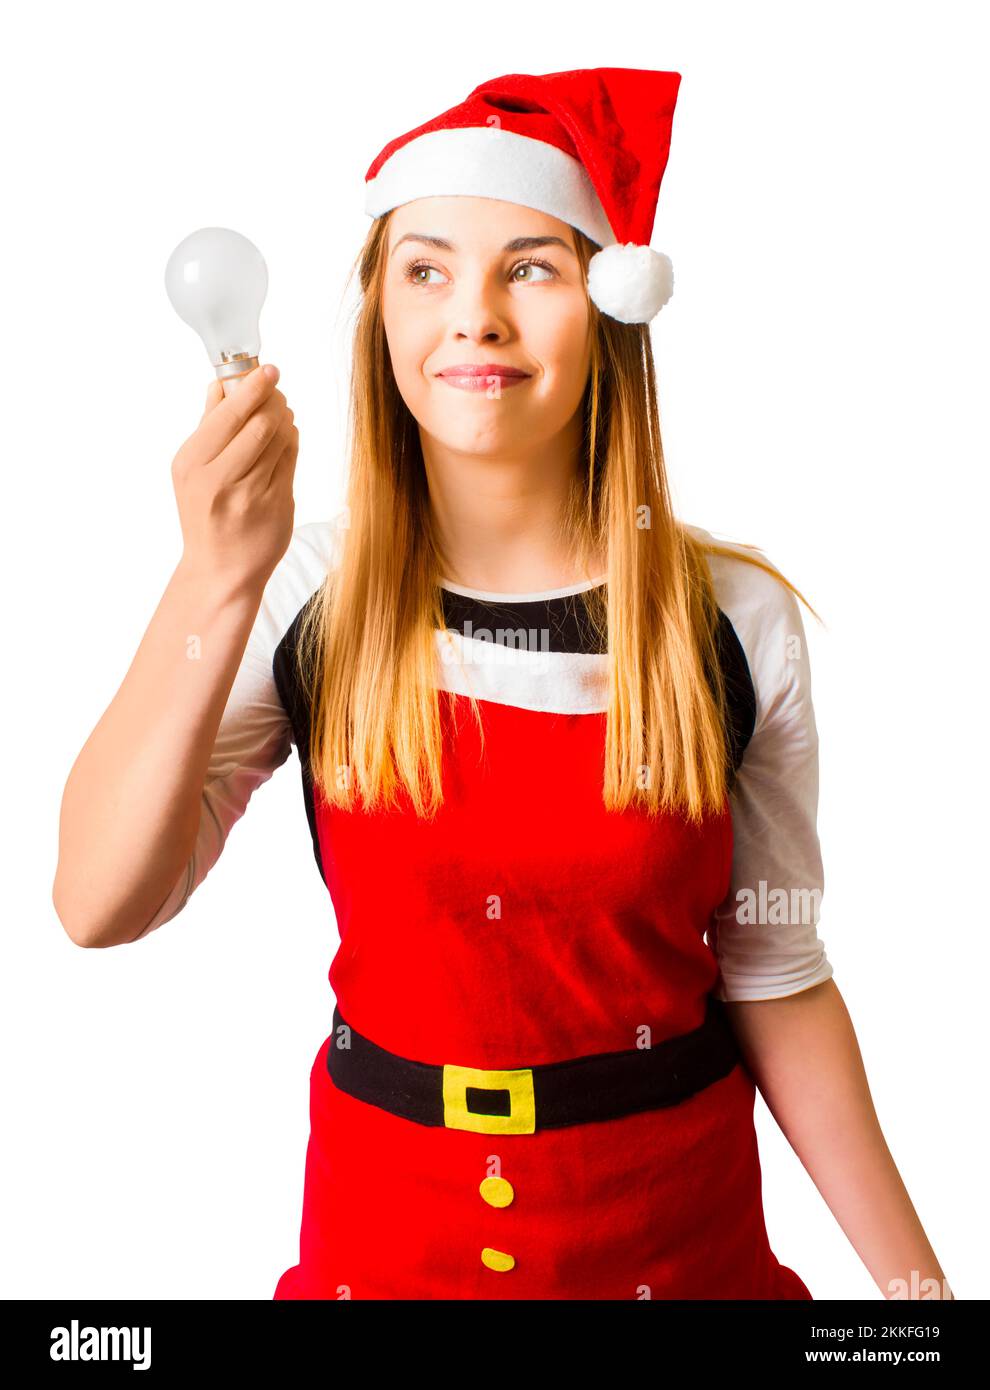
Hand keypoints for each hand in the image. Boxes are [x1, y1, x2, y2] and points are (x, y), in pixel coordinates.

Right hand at [172, 363, 297, 592]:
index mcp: (192, 464)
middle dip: (273, 400)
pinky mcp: (277, 505)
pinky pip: (291, 460)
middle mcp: (218, 479)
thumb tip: (220, 382)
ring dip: (285, 419)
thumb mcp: (191, 472)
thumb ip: (207, 427)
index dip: (253, 386)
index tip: (269, 369)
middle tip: (276, 390)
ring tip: (280, 414)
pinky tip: (285, 438)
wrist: (220, 571)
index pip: (228, 414)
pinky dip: (291, 442)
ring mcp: (250, 495)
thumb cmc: (205, 515)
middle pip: (258, 422)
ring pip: (279, 439)